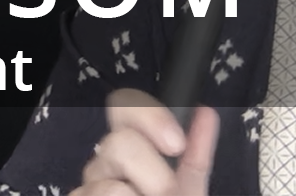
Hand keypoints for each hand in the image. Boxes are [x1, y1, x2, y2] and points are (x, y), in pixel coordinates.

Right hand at [70, 89, 219, 195]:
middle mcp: (105, 165)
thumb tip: (207, 113)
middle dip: (155, 176)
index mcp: (134, 152)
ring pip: (111, 187)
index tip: (176, 145)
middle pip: (119, 143)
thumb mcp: (189, 192)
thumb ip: (196, 158)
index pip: (124, 107)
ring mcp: (88, 189)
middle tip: (167, 195)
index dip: (148, 116)